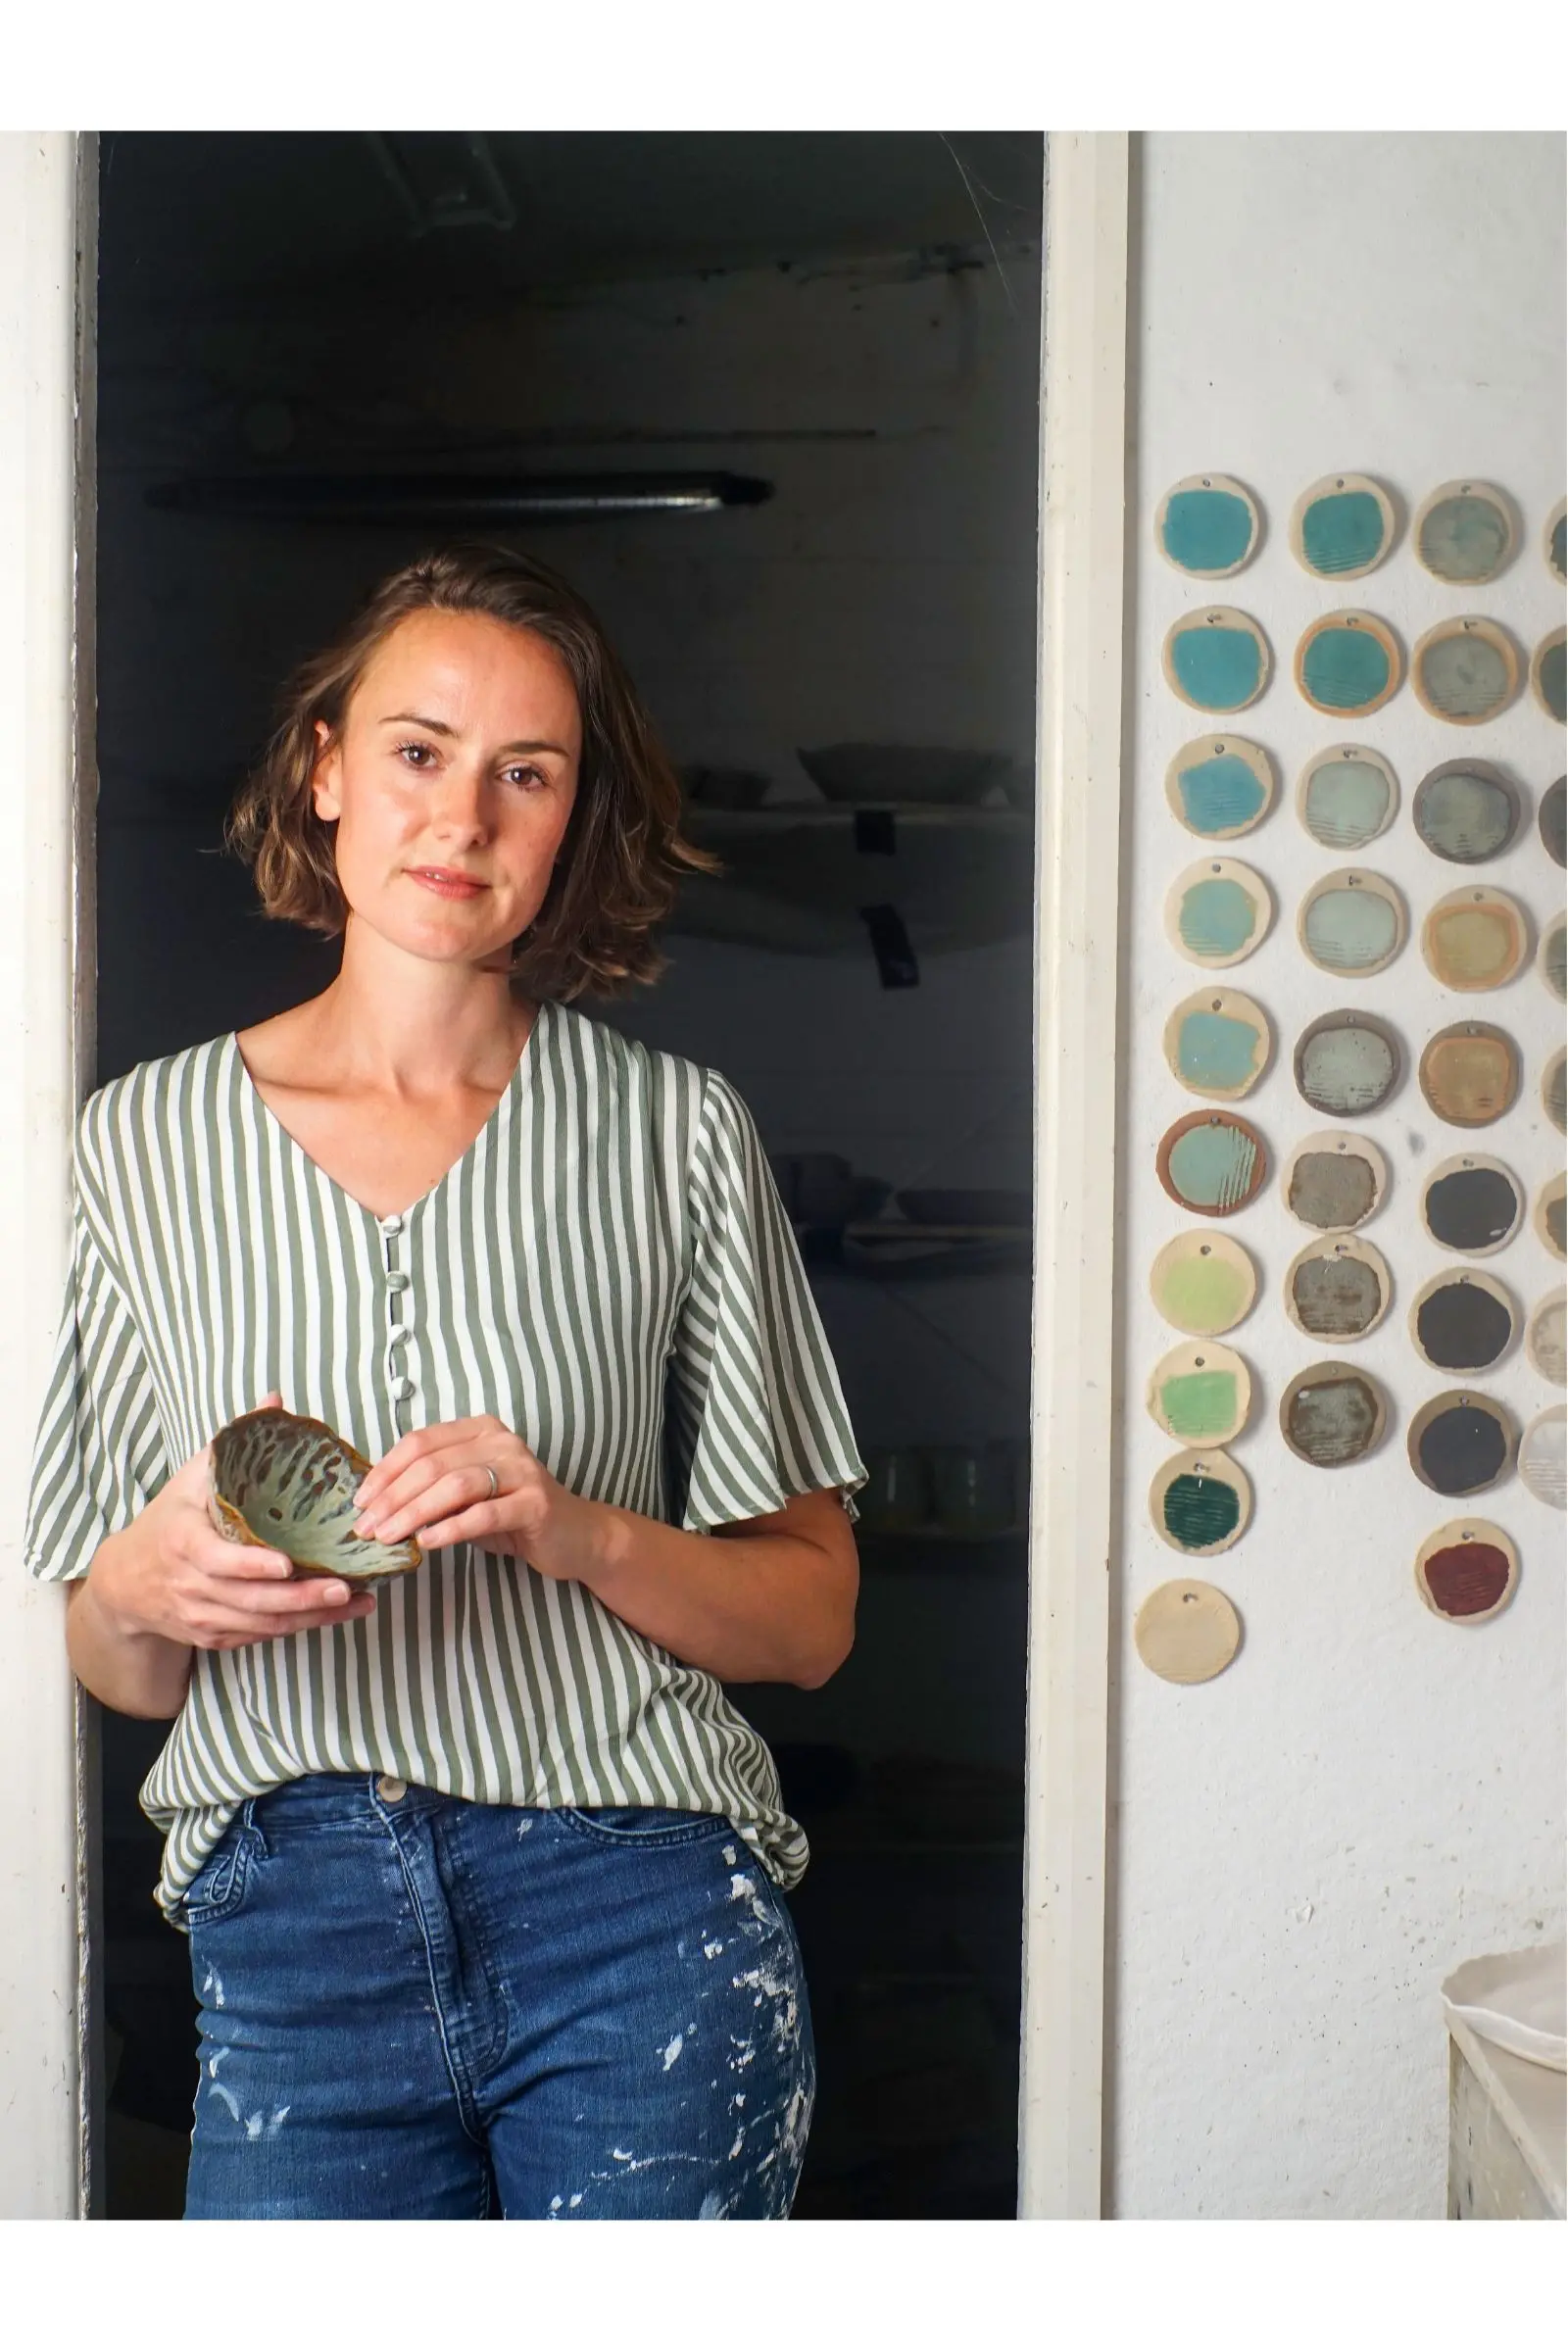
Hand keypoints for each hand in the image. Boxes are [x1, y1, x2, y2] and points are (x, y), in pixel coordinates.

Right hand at [91, 1390, 380, 1651]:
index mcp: (182, 1542)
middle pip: (249, 1600)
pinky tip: (337, 1614)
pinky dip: (299, 1627)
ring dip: (311, 1617)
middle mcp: (191, 1585)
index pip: (217, 1560)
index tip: (286, 1564)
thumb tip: (275, 1400)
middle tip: (344, 1587)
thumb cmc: (169, 1521)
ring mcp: (202, 1615)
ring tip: (357, 1602)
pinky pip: (260, 1636)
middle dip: (300, 1597)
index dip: (251, 1565)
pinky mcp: (214, 1636)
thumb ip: (233, 1444)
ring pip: (261, 1623)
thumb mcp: (190, 1479)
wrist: (125, 1582)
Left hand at [350, 1413, 594, 1574]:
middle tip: (366, 1527)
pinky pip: (484, 1514)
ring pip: (455, 1486)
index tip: (359, 1502)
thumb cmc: (512, 1514)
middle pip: (433, 1464)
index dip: (385, 1471)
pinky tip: (427, 1543)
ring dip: (414, 1513)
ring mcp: (522, 1470)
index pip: (420, 1442)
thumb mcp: (467, 1497)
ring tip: (388, 1537)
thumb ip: (431, 1490)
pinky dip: (451, 1529)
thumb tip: (375, 1504)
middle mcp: (501, 1441)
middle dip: (392, 1497)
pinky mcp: (536, 1503)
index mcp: (479, 1430)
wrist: (574, 1535)